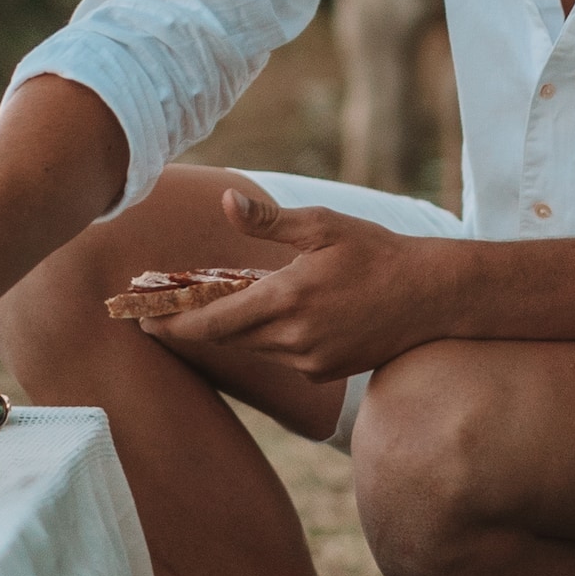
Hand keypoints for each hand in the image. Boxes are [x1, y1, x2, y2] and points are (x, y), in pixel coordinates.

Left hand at [141, 188, 453, 380]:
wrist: (433, 297)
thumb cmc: (377, 252)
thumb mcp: (323, 225)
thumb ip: (269, 222)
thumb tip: (224, 204)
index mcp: (288, 298)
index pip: (214, 323)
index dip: (173, 325)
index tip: (142, 320)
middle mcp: (295, 338)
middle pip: (227, 338)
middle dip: (193, 325)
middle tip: (162, 308)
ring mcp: (311, 361)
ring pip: (253, 347)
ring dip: (231, 329)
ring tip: (211, 304)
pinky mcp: (326, 371)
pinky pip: (281, 355)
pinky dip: (266, 336)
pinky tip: (270, 313)